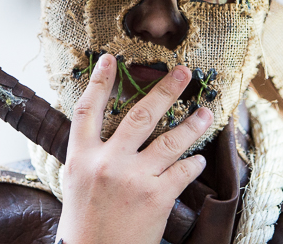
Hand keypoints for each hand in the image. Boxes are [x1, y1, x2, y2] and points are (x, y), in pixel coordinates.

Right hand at [55, 54, 212, 243]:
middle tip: (184, 72)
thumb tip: (104, 128)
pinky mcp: (157, 197)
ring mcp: (134, 179)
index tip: (109, 59)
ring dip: (192, 124)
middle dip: (165, 89)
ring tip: (206, 112)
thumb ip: (89, 154)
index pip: (88, 109)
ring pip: (170, 140)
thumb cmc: (83, 223)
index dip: (99, 81)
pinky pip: (183, 171)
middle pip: (140, 115)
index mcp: (81, 157)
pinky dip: (193, 163)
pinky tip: (198, 159)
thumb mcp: (75, 182)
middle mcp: (107, 162)